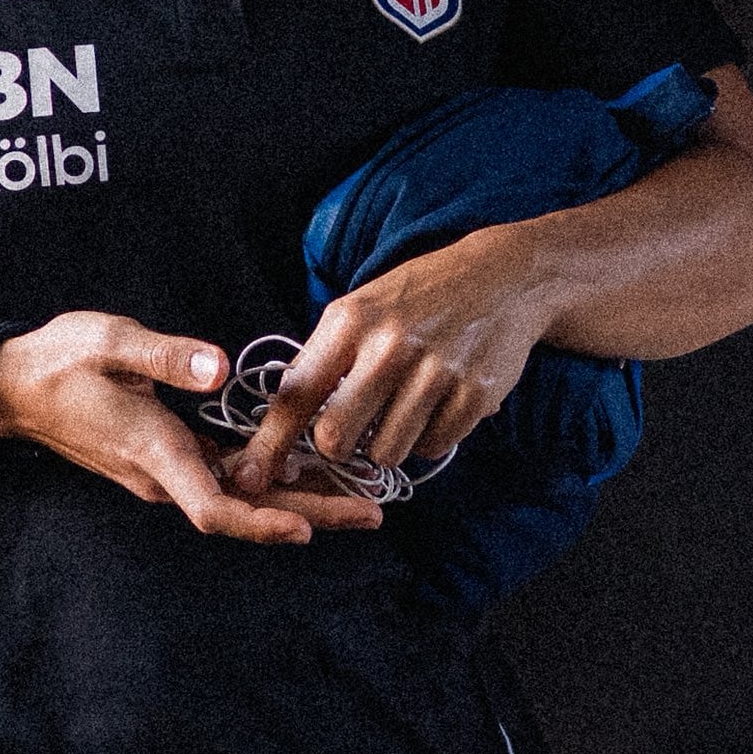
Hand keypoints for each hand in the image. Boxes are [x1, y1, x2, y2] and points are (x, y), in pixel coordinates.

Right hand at [0, 312, 378, 544]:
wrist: (15, 387)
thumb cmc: (60, 360)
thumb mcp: (110, 341)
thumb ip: (165, 356)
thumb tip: (218, 367)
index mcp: (156, 452)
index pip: (214, 507)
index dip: (263, 522)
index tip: (308, 529)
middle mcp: (166, 474)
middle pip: (246, 510)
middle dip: (312, 513)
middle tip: (376, 512)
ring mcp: (168, 472)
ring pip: (243, 497)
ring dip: (300, 498)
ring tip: (362, 495)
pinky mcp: (171, 460)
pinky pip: (230, 480)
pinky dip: (273, 479)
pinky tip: (313, 468)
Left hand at [228, 227, 548, 498]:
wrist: (505, 277)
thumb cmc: (420, 296)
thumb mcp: (362, 307)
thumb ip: (325, 357)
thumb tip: (283, 419)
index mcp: (351, 322)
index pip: (296, 394)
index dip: (268, 442)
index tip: (247, 476)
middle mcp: (390, 347)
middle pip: (337, 438)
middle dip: (338, 447)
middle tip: (354, 429)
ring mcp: (436, 372)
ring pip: (386, 452)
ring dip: (388, 444)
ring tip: (403, 409)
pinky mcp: (474, 394)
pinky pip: (432, 447)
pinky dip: (429, 438)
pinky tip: (437, 405)